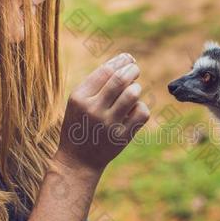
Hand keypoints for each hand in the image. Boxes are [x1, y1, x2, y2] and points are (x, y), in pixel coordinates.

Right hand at [54, 53, 149, 173]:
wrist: (78, 161)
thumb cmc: (80, 125)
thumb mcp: (78, 102)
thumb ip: (97, 83)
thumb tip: (126, 61)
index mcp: (79, 97)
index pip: (105, 71)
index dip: (120, 61)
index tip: (128, 59)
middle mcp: (93, 109)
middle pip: (120, 79)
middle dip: (132, 70)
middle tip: (135, 70)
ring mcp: (108, 124)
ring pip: (133, 94)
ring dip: (136, 88)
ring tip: (133, 90)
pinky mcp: (122, 137)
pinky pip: (141, 112)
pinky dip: (141, 107)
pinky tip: (134, 109)